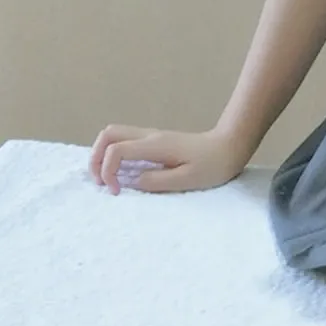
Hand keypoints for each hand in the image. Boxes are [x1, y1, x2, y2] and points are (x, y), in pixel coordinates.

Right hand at [89, 123, 251, 194]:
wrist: (229, 147)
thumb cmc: (213, 165)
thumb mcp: (187, 180)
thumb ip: (156, 182)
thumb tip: (131, 182)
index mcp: (155, 145)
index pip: (117, 150)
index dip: (108, 171)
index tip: (117, 191)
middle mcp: (149, 136)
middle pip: (108, 134)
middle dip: (96, 158)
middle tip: (101, 182)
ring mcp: (151, 136)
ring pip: (113, 134)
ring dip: (102, 154)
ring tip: (107, 179)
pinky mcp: (154, 141)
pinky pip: (124, 141)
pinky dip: (113, 154)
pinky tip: (120, 172)